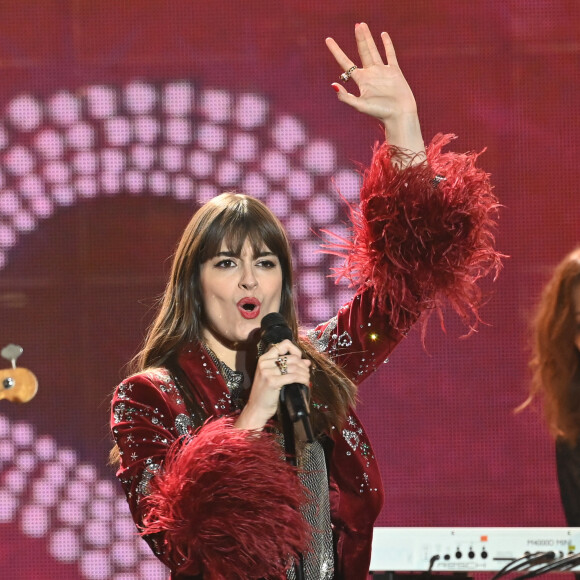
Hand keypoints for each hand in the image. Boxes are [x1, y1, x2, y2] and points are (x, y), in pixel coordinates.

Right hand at [234, 339, 311, 429]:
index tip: (300, 359)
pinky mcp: (272, 381)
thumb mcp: (274, 376)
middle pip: (292, 357)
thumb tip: (307, 362)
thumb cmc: (266, 394)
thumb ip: (288, 367)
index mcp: (264, 359)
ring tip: (306, 379)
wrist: (256, 409)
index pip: (283, 345)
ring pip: (294, 367)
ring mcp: (267, 372)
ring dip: (304, 373)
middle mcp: (264, 362)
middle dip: (303, 365)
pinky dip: (302, 379)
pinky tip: (304, 383)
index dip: (295, 350)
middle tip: (306, 373)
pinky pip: (293, 377)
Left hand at [326, 23, 424, 159]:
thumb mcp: (360, 106)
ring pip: (374, 50)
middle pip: (362, 52)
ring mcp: (382, 72)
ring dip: (368, 38)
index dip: (336, 50)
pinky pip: (390, 55)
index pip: (345, 62)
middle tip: (356, 25)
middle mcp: (370, 74)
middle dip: (359, 38)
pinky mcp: (394, 72)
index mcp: (361, 81)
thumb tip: (333, 84)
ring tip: (363, 25)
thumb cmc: (380, 113)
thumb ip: (346, 97)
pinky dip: (387, 44)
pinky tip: (383, 34)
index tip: (328, 39)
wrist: (399, 115)